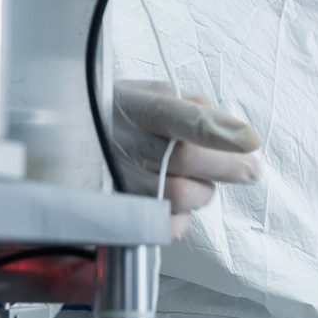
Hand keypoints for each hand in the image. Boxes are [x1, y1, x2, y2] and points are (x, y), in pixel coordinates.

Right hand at [111, 81, 261, 238]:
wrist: (67, 138)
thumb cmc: (114, 113)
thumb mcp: (145, 92)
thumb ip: (185, 104)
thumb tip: (225, 126)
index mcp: (133, 106)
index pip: (178, 117)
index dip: (217, 129)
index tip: (251, 139)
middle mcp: (124, 143)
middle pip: (186, 160)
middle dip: (229, 167)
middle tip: (251, 169)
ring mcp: (120, 180)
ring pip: (181, 195)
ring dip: (203, 190)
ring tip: (200, 180)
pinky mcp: (119, 213)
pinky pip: (164, 225)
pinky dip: (182, 218)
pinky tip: (178, 204)